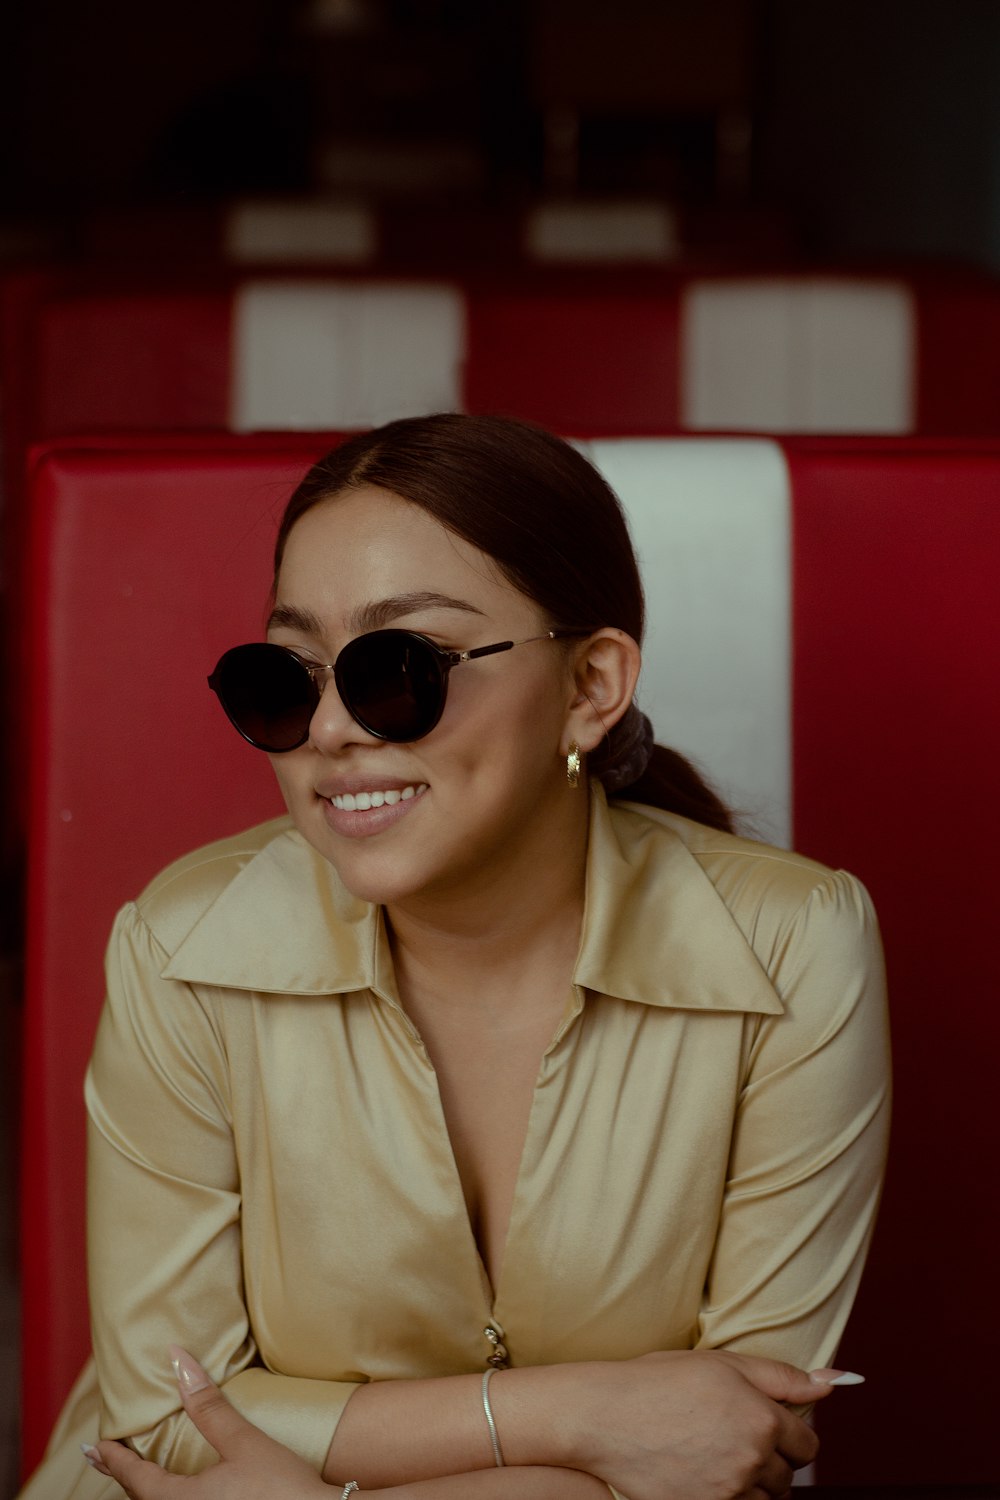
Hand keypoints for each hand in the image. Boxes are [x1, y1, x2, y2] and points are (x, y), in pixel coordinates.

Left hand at [85, 1348, 331, 1498]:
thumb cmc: (282, 1484)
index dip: (113, 1459)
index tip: (95, 1446)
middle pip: (144, 1499)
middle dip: (126, 1478)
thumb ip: (207, 1405)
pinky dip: (170, 1498)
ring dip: (148, 1490)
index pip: (134, 1478)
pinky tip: (184, 1492)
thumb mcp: (243, 1441)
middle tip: (108, 1457)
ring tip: (141, 1475)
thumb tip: (177, 1360)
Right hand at [534, 1349, 853, 1499]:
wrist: (605, 1416)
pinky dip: (730, 1498)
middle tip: (733, 1437)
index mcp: (763, 1418)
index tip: (765, 1426)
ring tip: (717, 1456)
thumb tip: (835, 1381)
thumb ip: (783, 1375)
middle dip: (770, 1461)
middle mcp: (753, 1459)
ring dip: (752, 1485)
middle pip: (788, 1477)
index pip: (808, 1445)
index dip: (789, 1435)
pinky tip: (704, 1473)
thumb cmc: (660, 1381)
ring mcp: (729, 1491)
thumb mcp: (722, 1364)